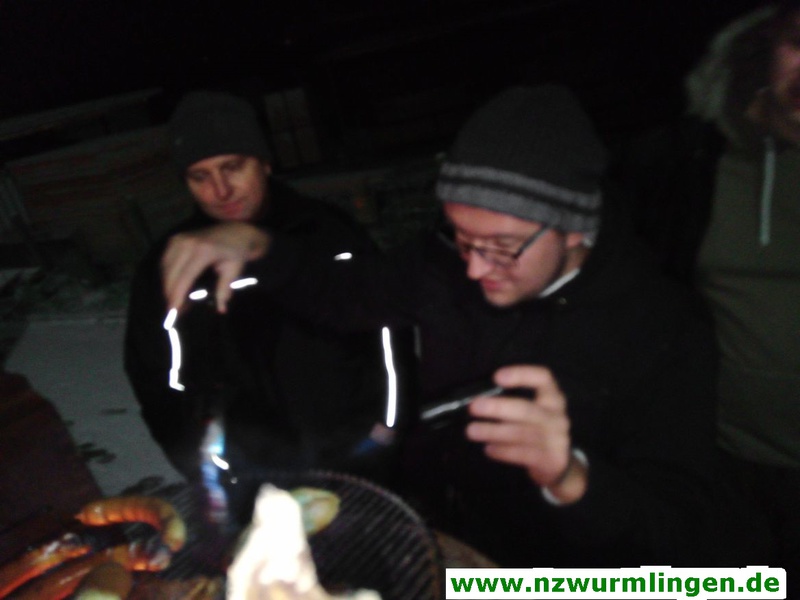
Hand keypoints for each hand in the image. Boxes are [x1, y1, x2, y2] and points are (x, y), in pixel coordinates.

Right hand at [161, 222, 269, 312]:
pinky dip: (167, 275)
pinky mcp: (175, 239)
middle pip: (171, 274)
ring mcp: (179, 239)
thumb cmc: (237, 251)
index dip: (177, 295)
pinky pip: (165, 261)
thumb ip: (225, 289)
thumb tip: (221, 308)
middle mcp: (187, 243)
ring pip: (165, 268)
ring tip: (174, 301)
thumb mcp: (234, 270)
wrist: (237, 231)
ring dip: (167, 286)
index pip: (184, 277)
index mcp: (203, 251)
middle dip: (170, 294)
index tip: (173, 311)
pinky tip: (172, 287)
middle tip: (173, 312)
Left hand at [465, 365, 586, 503]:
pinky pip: (522, 454)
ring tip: (471, 431)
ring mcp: (556, 439)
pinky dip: (502, 451)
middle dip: (498, 408)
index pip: (543, 378)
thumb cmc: (537, 428)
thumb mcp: (534, 410)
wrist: (559, 462)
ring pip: (521, 434)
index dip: (521, 375)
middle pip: (526, 409)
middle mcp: (557, 416)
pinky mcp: (550, 460)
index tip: (496, 377)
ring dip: (493, 431)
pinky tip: (488, 449)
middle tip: (473, 407)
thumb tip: (479, 398)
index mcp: (553, 397)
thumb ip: (513, 402)